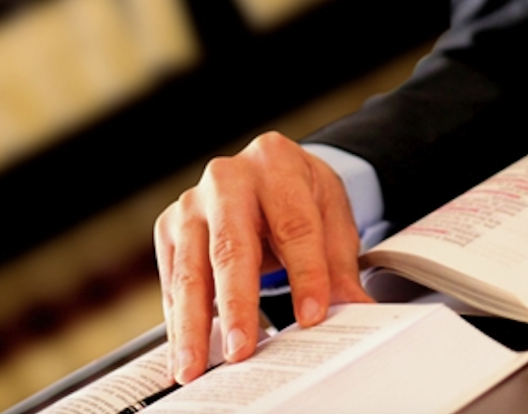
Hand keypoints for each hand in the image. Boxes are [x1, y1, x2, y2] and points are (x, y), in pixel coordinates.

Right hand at [153, 131, 371, 383]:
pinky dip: (179, 320)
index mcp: (276, 162)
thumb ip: (341, 265)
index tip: (312, 316)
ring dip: (193, 324)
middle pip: (232, 247)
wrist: (269, 174)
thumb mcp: (332, 217)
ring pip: (191, 269)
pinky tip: (188, 349)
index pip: (294, 225)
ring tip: (198, 365)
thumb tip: (358, 310)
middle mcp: (228, 178)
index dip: (306, 273)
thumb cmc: (300, 196)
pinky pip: (173, 281)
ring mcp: (192, 203)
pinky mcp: (169, 228)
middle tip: (242, 350)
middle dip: (237, 304)